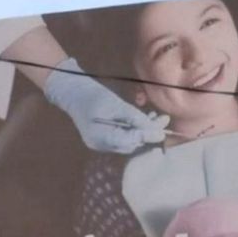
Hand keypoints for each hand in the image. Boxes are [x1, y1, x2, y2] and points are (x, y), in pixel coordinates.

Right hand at [44, 58, 167, 153]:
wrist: (73, 91)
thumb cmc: (92, 94)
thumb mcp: (116, 104)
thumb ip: (136, 118)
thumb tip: (157, 130)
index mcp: (100, 138)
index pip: (129, 142)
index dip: (146, 136)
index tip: (162, 130)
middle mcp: (101, 145)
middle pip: (131, 143)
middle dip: (148, 133)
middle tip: (164, 120)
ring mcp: (101, 143)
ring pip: (129, 140)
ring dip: (144, 130)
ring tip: (159, 118)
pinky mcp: (104, 138)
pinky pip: (123, 136)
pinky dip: (135, 128)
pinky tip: (146, 118)